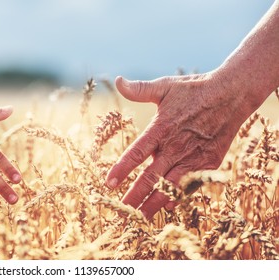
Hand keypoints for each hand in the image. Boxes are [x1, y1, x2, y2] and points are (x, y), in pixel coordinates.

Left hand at [106, 73, 252, 218]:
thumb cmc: (194, 90)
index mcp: (161, 129)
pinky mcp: (208, 163)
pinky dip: (179, 197)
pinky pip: (191, 185)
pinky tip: (168, 207)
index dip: (121, 169)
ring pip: (170, 187)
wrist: (231, 95)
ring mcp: (193, 157)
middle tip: (120, 213)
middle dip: (134, 197)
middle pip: (151, 178)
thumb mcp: (166, 87)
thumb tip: (119, 81)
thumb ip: (140, 89)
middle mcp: (175, 147)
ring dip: (154, 204)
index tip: (108, 183)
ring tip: (140, 219)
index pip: (136, 153)